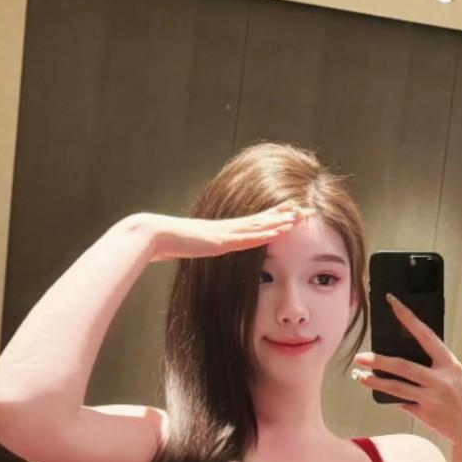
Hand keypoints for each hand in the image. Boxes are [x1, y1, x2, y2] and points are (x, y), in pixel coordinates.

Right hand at [134, 202, 314, 262]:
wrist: (155, 236)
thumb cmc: (172, 243)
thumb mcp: (196, 248)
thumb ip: (206, 249)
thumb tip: (210, 252)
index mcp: (225, 229)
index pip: (255, 221)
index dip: (275, 216)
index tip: (292, 212)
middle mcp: (229, 227)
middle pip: (263, 219)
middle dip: (285, 214)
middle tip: (306, 209)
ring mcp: (226, 232)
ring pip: (260, 225)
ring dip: (281, 221)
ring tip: (300, 216)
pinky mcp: (221, 240)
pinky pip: (249, 237)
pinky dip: (267, 233)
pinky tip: (281, 230)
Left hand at [351, 295, 461, 450]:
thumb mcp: (456, 376)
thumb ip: (435, 367)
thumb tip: (403, 360)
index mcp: (450, 364)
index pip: (426, 335)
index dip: (408, 318)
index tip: (393, 303)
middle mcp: (442, 380)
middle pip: (404, 366)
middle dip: (379, 361)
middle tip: (360, 357)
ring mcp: (433, 399)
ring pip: (397, 388)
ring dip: (376, 382)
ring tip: (360, 377)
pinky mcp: (426, 415)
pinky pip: (403, 403)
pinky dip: (392, 398)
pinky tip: (381, 394)